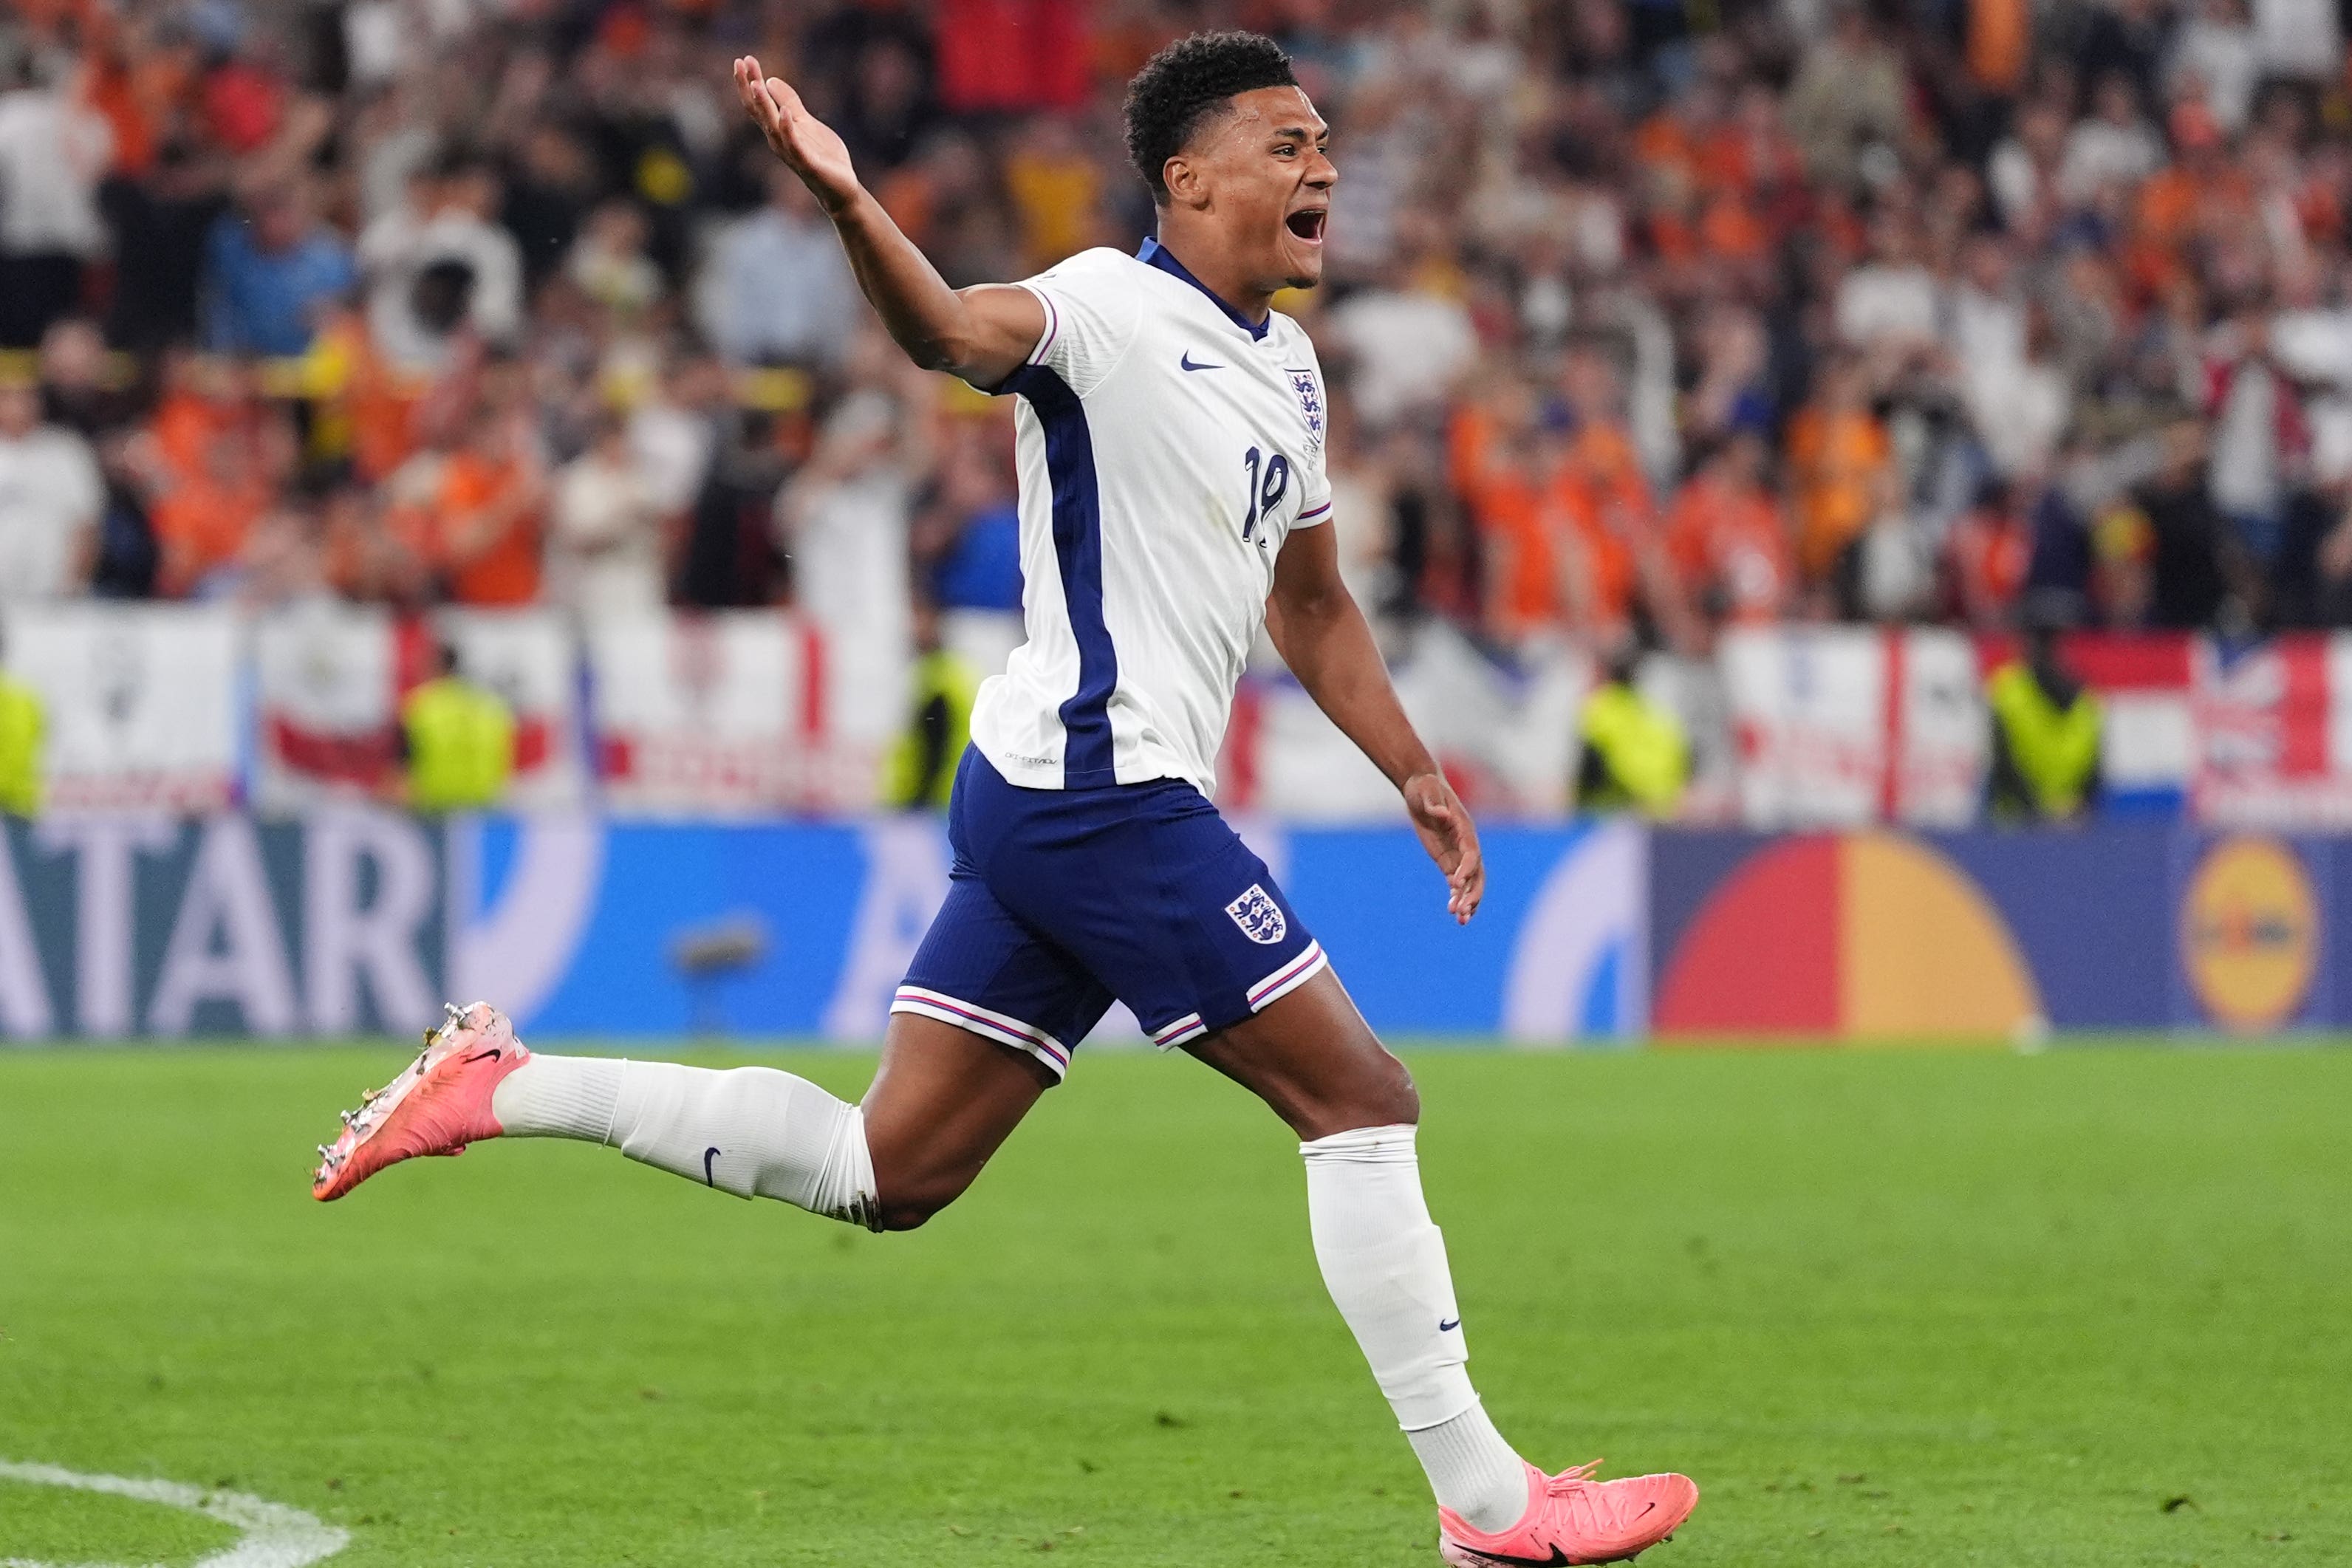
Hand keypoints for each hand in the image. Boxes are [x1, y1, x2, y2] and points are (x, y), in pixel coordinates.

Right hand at [732, 56, 860, 213]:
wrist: (840, 188)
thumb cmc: (822, 156)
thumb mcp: (807, 123)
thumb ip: (790, 102)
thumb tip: (770, 81)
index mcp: (778, 130)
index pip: (758, 104)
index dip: (749, 82)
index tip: (743, 59)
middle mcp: (779, 141)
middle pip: (759, 112)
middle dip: (749, 88)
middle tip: (741, 63)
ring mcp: (791, 153)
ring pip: (772, 127)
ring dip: (764, 105)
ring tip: (757, 84)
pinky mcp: (808, 163)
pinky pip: (794, 145)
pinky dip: (788, 129)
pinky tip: (785, 113)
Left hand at [1403, 770, 1483, 924]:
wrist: (1421, 788)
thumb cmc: (1425, 787)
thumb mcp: (1427, 791)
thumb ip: (1434, 803)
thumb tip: (1441, 813)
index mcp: (1464, 828)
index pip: (1471, 853)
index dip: (1466, 869)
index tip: (1454, 884)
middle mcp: (1466, 843)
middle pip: (1477, 872)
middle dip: (1472, 892)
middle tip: (1462, 911)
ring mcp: (1458, 853)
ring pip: (1469, 881)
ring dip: (1468, 900)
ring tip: (1461, 920)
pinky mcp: (1447, 859)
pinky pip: (1456, 881)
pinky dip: (1457, 896)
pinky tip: (1453, 912)